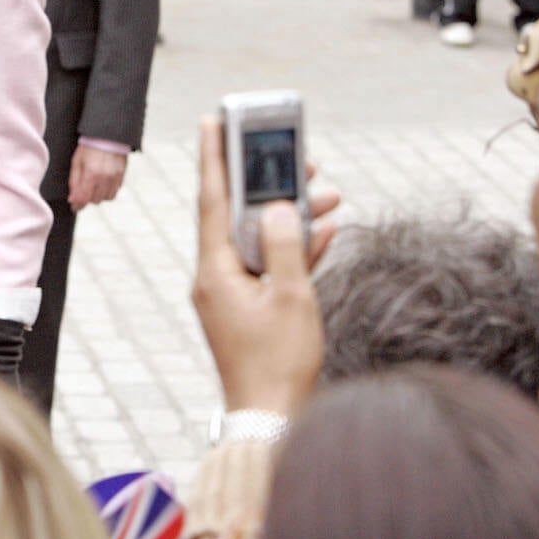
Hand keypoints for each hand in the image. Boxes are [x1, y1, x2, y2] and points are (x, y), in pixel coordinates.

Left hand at [68, 145, 126, 211]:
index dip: (78, 205)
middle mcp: (105, 177)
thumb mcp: (77, 162)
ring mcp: (115, 177)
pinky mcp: (122, 175)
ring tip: (94, 186)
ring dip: (99, 196)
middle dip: (88, 198)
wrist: (108, 134)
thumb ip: (74, 182)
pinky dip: (108, 191)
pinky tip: (103, 182)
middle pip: (95, 200)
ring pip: (107, 198)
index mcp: (91, 174)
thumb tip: (72, 200)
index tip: (74, 206)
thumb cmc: (89, 147)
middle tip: (83, 191)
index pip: (84, 198)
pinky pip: (115, 191)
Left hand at [191, 116, 338, 416]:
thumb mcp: (292, 299)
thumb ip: (287, 246)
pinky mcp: (248, 306)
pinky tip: (324, 228)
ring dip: (289, 215)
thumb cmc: (278, 363)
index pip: (212, 202)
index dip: (214, 158)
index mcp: (214, 271)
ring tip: (327, 190)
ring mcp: (230, 292)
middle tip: (289, 151)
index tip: (212, 121)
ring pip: (258, 238)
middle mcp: (215, 277)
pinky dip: (292, 247)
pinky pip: (268, 265)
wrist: (270, 417)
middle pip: (237, 215)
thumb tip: (281, 206)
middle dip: (265, 182)